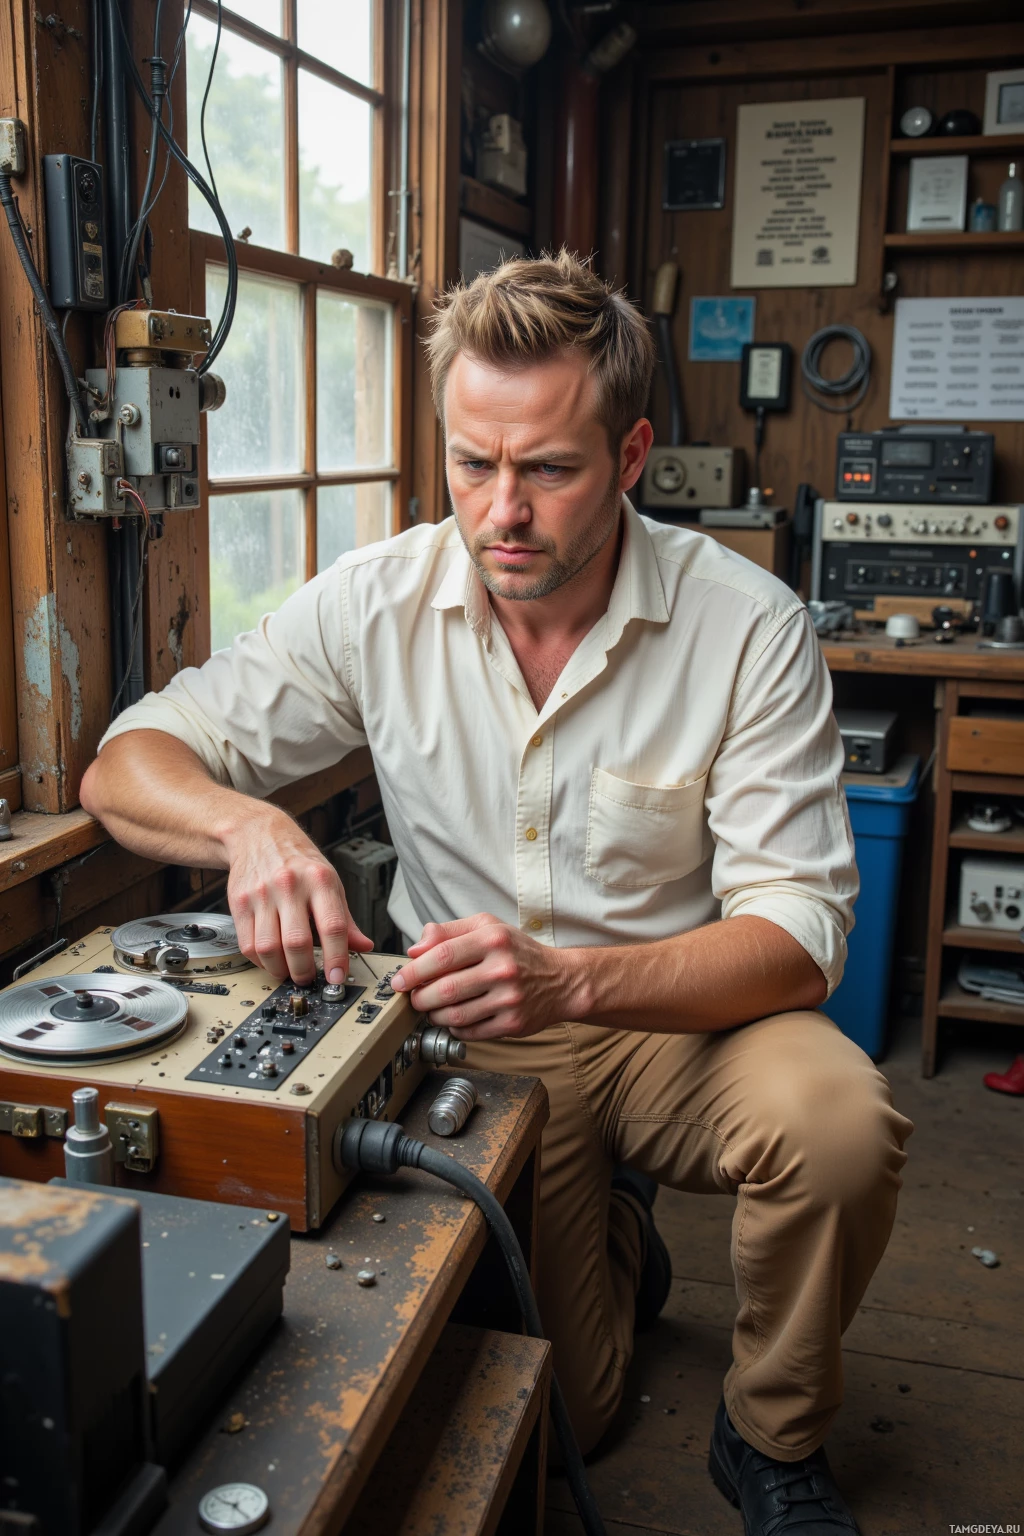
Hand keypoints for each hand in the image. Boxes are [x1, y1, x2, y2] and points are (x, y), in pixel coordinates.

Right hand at [225, 806, 372, 983]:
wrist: (257, 834)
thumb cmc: (297, 860)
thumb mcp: (329, 881)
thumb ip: (345, 918)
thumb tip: (363, 946)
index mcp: (320, 880)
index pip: (332, 926)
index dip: (336, 958)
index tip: (337, 978)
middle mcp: (290, 885)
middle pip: (297, 942)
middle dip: (305, 971)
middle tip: (310, 978)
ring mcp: (262, 894)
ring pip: (269, 948)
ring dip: (280, 970)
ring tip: (289, 972)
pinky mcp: (239, 903)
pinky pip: (248, 944)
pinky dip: (260, 961)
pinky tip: (271, 959)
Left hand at [391, 913, 574, 1040]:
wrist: (561, 980)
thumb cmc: (518, 952)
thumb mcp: (488, 928)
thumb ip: (449, 932)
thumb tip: (415, 949)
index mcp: (493, 939)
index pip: (442, 956)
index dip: (413, 971)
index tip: (398, 980)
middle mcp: (502, 969)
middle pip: (444, 989)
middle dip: (419, 997)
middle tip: (413, 998)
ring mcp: (509, 999)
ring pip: (455, 1015)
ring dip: (434, 1015)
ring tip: (431, 1009)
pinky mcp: (513, 1024)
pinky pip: (470, 1032)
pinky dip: (454, 1028)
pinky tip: (454, 1019)